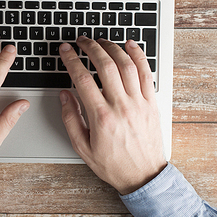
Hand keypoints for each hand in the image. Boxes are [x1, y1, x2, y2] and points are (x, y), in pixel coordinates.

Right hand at [59, 37, 165, 194]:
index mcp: (102, 117)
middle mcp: (121, 106)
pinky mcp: (152, 102)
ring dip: (112, 48)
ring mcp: (139, 103)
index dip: (71, 60)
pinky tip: (130, 45)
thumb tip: (64, 95)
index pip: (82, 79)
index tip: (65, 50)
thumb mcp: (82, 147)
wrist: (143, 176)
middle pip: (105, 66)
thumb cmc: (113, 164)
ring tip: (101, 41)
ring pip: (126, 65)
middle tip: (81, 40)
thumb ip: (70, 119)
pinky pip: (146, 73)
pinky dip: (138, 55)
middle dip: (91, 47)